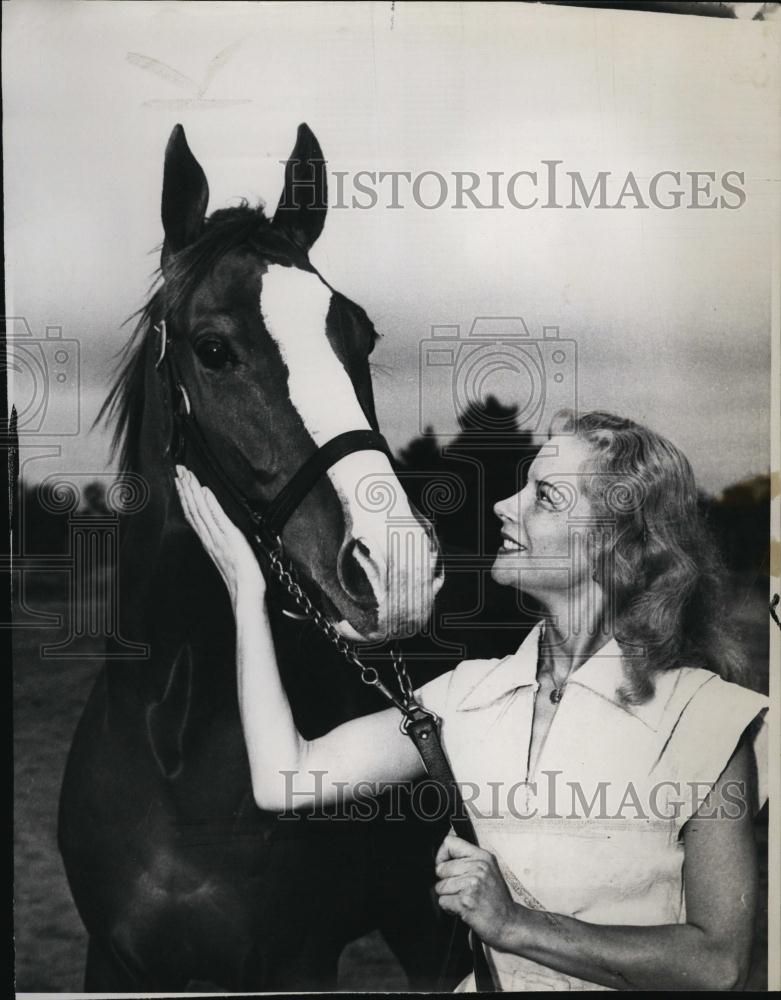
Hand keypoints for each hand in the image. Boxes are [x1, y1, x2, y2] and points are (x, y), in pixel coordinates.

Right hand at [174, 465, 265, 606]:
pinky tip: (205, 491)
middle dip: (185, 488)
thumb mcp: (227, 556)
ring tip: (186, 474)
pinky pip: (217, 517)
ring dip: (193, 491)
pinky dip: (210, 503)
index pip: (194, 514)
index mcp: (209, 541)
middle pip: (193, 509)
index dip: (185, 497)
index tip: (180, 481)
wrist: (246, 591)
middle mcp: (210, 538)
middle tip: (178, 470)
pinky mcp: (230, 537)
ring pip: (200, 510)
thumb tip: (215, 528)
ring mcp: (218, 537)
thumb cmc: (241, 577)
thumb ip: (220, 541)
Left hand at [435, 834, 521, 951]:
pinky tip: (462, 908)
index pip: (450, 843)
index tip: (445, 865)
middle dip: (445, 881)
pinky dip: (449, 908)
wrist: (508, 922)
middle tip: (460, 889)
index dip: (442, 855)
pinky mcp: (465, 902)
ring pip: (440, 886)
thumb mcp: (488, 870)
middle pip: (441, 868)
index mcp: (482, 857)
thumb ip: (469, 858)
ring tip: (462, 899)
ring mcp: (471, 885)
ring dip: (448, 896)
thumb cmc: (497, 899)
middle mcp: (478, 868)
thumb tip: (446, 845)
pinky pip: (442, 901)